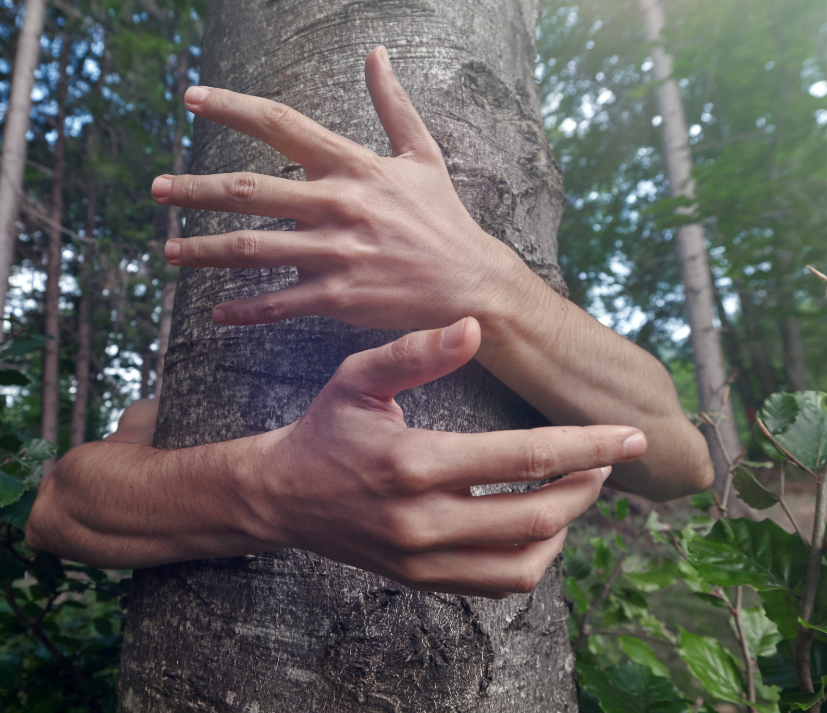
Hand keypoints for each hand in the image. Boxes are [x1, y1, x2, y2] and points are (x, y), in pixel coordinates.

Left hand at [152, 46, 526, 330]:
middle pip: (247, 189)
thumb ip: (393, 103)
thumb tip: (377, 53)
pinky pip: (277, 304)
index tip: (190, 97)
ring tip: (169, 251)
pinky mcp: (337, 297)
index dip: (231, 107)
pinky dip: (243, 310)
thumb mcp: (422, 154)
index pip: (280, 124)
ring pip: (250, 249)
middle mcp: (337, 203)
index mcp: (352, 164)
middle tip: (155, 188)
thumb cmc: (443, 217)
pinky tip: (216, 312)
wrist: (471, 284)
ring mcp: (334, 253)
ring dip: (203, 251)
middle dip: (195, 188)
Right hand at [241, 317, 646, 596]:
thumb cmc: (325, 428)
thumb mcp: (358, 376)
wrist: (282, 496)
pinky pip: (498, 583)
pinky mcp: (422, 580)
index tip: (630, 437)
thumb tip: (473, 328)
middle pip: (537, 515)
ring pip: (525, 562)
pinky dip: (533, 557)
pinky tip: (539, 524)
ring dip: (566, 527)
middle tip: (606, 459)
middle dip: (587, 485)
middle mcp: (423, 520)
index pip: (523, 458)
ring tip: (576, 491)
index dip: (586, 445)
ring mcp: (424, 560)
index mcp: (413, 462)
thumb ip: (416, 352)